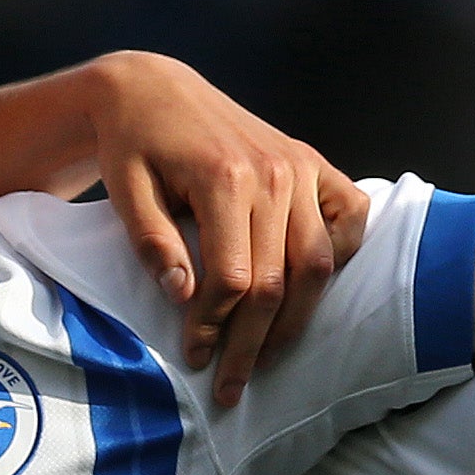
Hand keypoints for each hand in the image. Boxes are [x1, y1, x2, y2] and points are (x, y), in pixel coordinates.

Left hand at [76, 50, 366, 408]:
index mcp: (224, 177)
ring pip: (317, 263)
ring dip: (296, 319)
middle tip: (232, 386)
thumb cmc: (132, 144)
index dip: (213, 327)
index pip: (233, 278)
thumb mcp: (125, 190)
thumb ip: (152, 243)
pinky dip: (342, 254)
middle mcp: (275, 172)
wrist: (153, 88)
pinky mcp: (313, 162)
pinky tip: (312, 286)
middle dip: (253, 343)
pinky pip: (350, 217)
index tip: (194, 358)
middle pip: (277, 281)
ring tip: (270, 356)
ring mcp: (300, 166)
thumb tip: (183, 296)